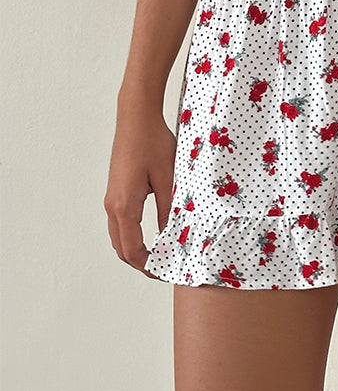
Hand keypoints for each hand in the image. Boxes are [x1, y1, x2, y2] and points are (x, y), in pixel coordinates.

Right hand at [104, 101, 176, 276]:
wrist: (136, 117)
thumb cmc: (153, 143)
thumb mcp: (168, 178)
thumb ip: (169, 210)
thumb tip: (173, 237)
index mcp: (124, 206)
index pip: (133, 250)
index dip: (149, 266)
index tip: (166, 273)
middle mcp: (112, 205)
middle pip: (122, 248)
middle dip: (141, 263)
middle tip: (165, 268)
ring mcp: (111, 198)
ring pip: (119, 236)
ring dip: (136, 249)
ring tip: (162, 253)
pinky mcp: (116, 190)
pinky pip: (120, 222)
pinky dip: (133, 235)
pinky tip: (153, 232)